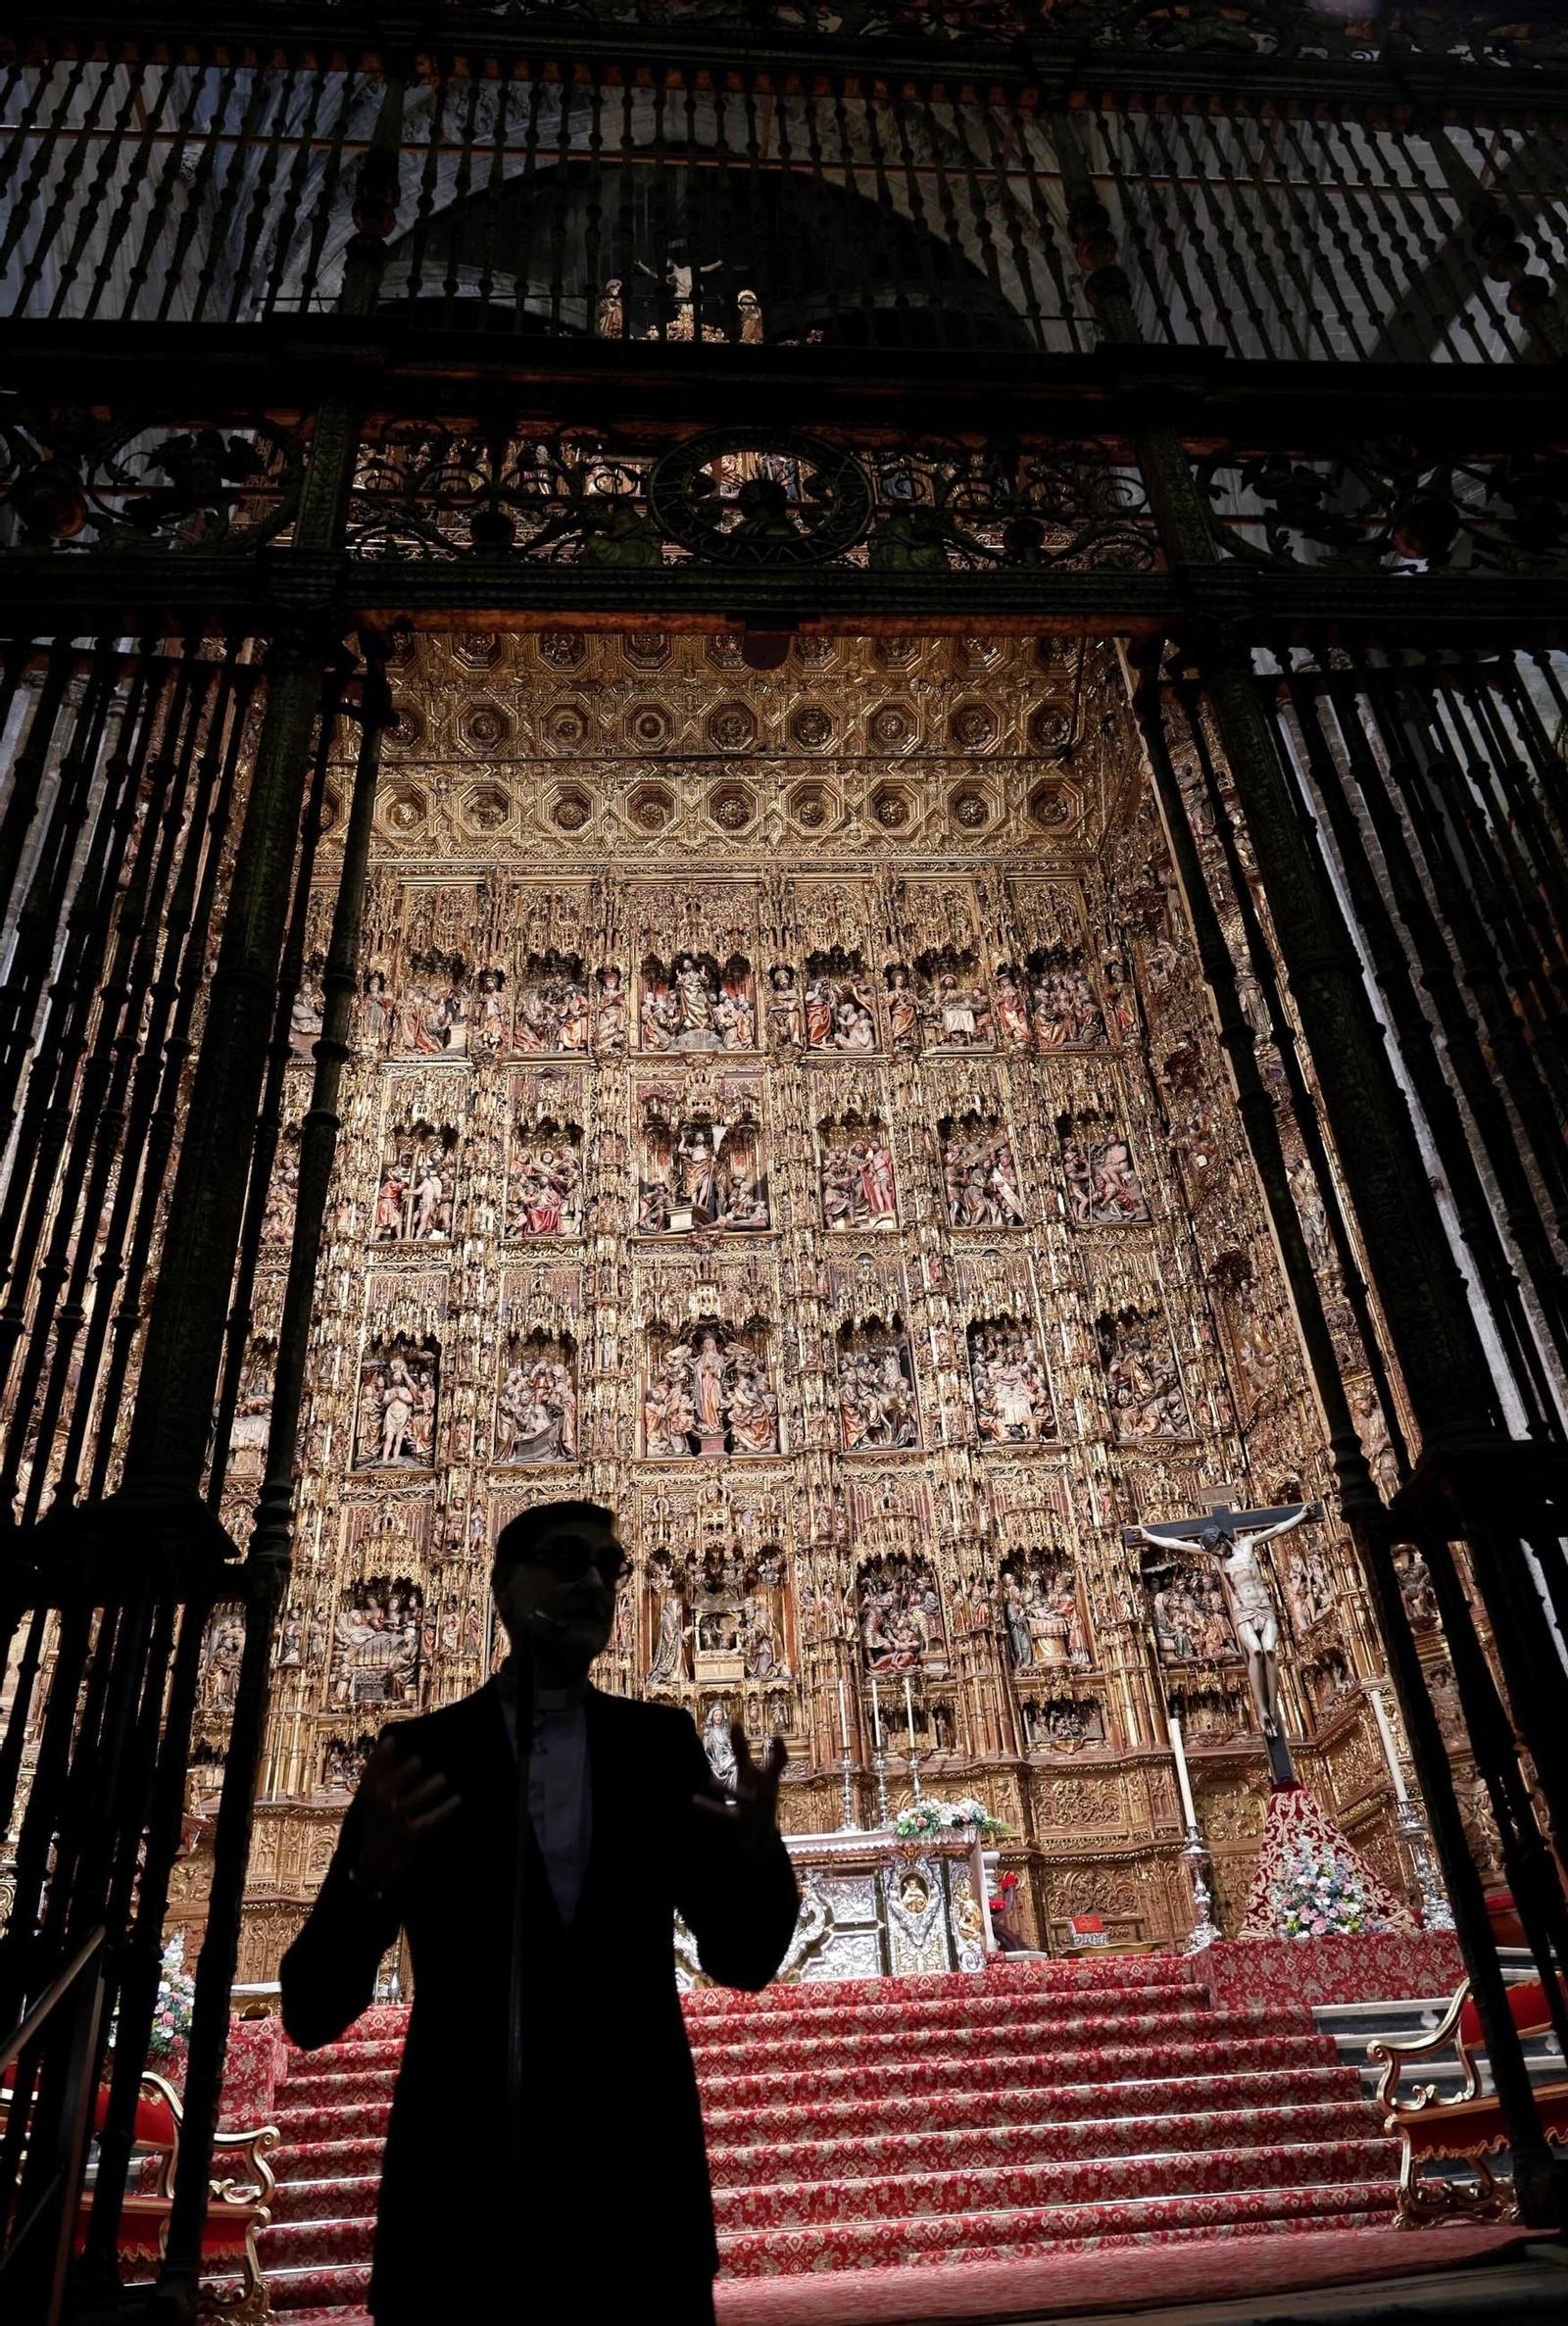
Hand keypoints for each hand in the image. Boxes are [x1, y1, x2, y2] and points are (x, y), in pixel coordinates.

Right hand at [354, 1736, 461, 1891]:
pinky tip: (457, 1800)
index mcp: (368, 1799)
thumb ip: (382, 1772)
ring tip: (442, 1778)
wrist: (376, 1865)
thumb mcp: (374, 1799)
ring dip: (425, 1791)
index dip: (378, 1759)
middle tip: (418, 1760)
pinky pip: (428, 1822)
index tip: (392, 1740)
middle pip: (384, 1792)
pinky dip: (443, 1811)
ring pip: (407, 1807)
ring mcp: (392, 1826)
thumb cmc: (379, 1823)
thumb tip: (392, 1740)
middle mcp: (377, 1812)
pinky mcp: (408, 1837)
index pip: (368, 1777)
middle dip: (400, 1776)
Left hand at [693, 1725, 786, 1860]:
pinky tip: (694, 1800)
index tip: (777, 1738)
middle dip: (765, 1772)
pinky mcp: (739, 1821)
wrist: (759, 1838)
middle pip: (767, 1779)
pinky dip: (708, 1807)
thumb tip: (735, 1722)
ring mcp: (753, 1808)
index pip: (779, 1763)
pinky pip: (722, 1813)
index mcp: (769, 1780)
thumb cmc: (754, 1795)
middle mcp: (765, 1792)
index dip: (780, 1752)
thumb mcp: (749, 1772)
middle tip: (763, 1759)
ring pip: (742, 1797)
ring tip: (710, 1782)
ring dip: (727, 1790)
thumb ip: (741, 1749)